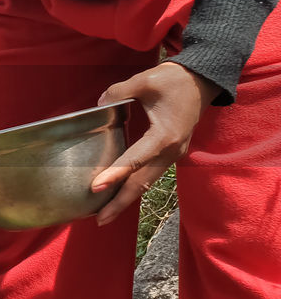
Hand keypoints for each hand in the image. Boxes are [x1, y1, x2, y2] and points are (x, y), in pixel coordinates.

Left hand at [91, 61, 218, 225]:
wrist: (202, 80)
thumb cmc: (175, 79)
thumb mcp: (145, 80)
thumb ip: (118, 92)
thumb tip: (99, 104)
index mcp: (164, 135)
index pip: (135, 160)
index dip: (114, 174)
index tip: (96, 188)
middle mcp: (171, 151)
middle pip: (142, 182)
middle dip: (120, 202)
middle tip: (99, 219)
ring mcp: (173, 154)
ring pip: (147, 182)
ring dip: (127, 199)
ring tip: (105, 215)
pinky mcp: (171, 153)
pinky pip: (151, 174)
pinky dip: (135, 186)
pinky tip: (119, 194)